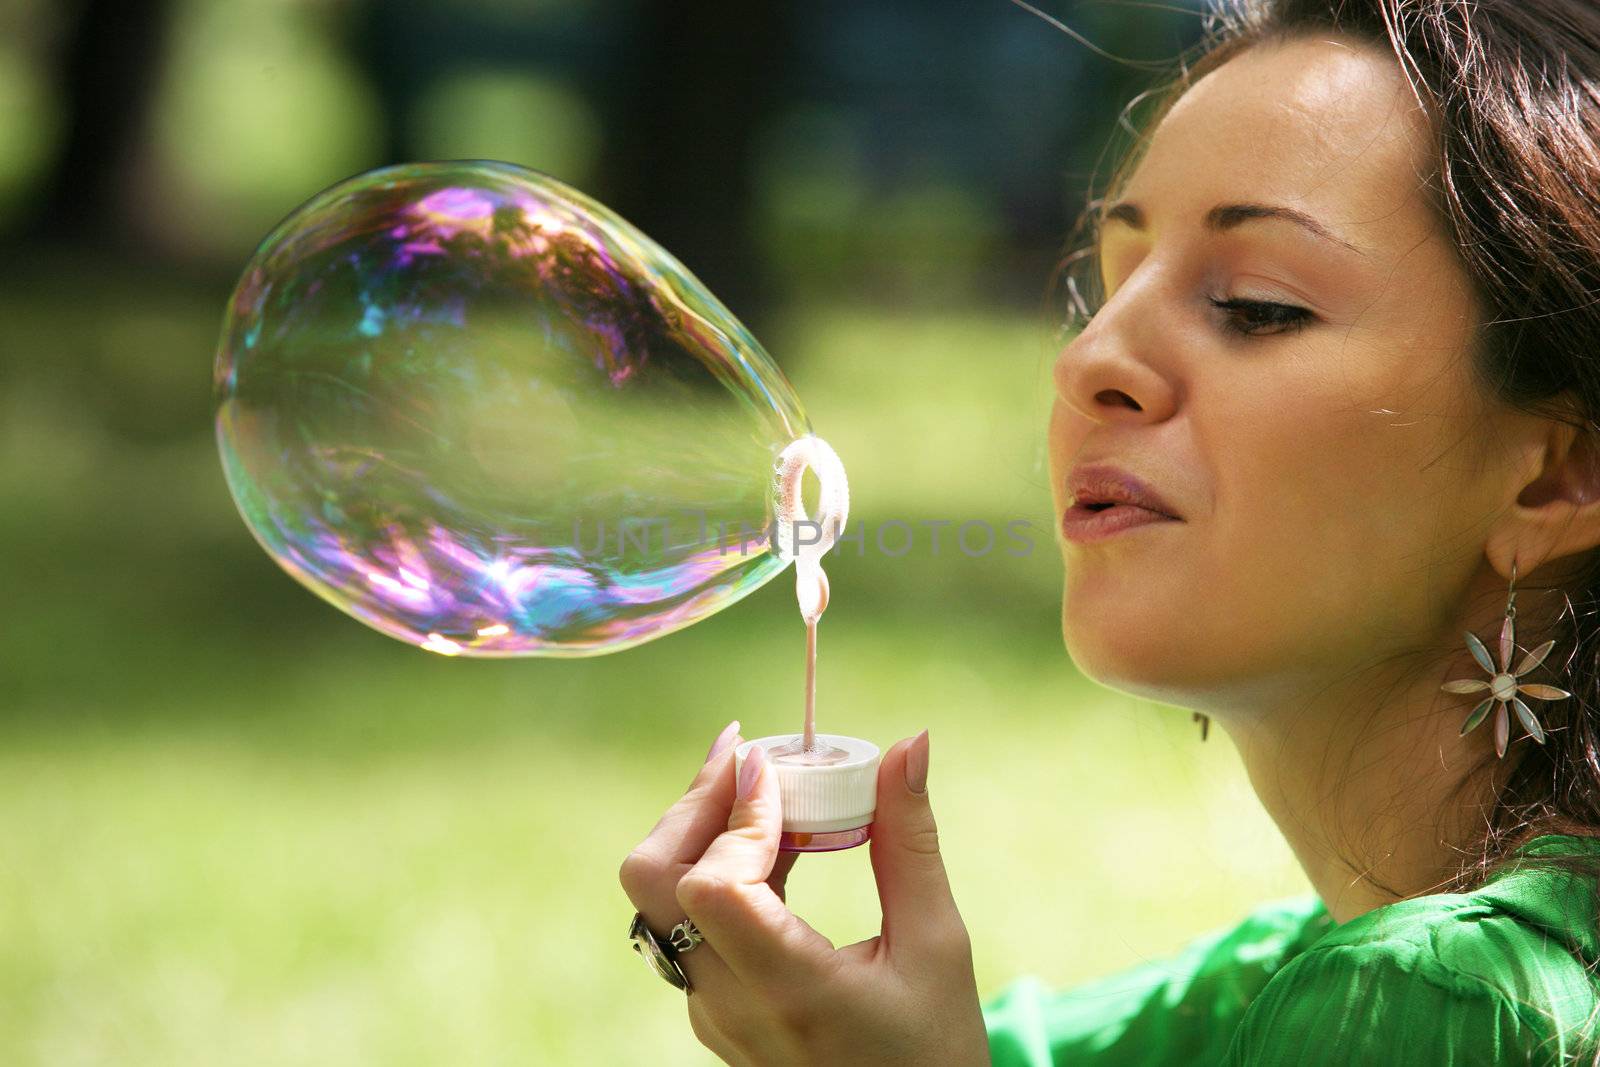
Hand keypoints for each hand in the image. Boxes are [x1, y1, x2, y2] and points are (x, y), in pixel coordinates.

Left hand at [618, 723, 990, 1066]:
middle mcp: (729, 1004)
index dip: (734, 814)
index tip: (774, 765)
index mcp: (788, 991)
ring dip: (701, 830)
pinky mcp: (711, 1011)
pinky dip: (714, 866)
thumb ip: (911, 843)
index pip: (712, 886)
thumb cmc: (933, 1053)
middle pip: (653, 880)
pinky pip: (684, 922)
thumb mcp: (938, 947)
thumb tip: (912, 742)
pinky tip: (772, 847)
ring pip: (658, 899)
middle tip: (752, 756)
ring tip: (768, 792)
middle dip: (696, 802)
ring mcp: (709, 1012)